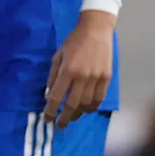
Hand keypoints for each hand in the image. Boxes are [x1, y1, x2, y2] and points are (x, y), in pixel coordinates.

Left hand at [44, 11, 114, 128]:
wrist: (96, 31)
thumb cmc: (73, 42)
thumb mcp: (57, 56)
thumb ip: (53, 76)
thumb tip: (49, 95)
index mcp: (67, 70)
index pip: (57, 96)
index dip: (51, 109)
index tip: (47, 118)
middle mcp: (82, 77)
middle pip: (72, 104)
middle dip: (64, 117)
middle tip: (59, 125)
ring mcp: (96, 78)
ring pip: (87, 104)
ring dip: (78, 114)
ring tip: (71, 118)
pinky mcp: (107, 78)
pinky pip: (99, 99)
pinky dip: (91, 107)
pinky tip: (86, 110)